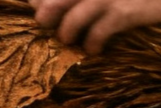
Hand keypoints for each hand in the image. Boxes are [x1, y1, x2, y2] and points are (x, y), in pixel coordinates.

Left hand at [29, 0, 160, 53]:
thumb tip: (43, 2)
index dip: (39, 0)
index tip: (38, 7)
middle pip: (54, 3)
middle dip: (45, 16)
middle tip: (46, 25)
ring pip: (71, 20)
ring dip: (67, 34)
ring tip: (70, 40)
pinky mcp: (122, 13)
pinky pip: (97, 34)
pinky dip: (92, 45)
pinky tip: (94, 49)